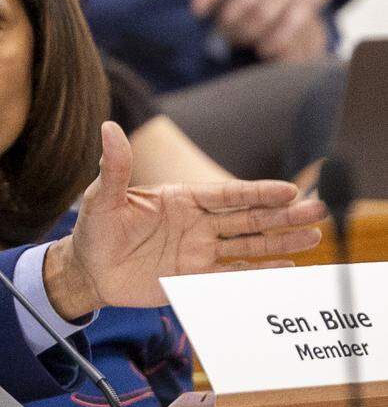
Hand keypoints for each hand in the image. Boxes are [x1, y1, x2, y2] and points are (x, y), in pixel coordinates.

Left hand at [44, 122, 325, 318]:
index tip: (288, 189)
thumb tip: (108, 127)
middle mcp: (196, 224)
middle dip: (282, 215)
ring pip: (247, 245)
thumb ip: (114, 167)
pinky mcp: (193, 279)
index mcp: (180, 200)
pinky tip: (285, 269)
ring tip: (314, 236)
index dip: (257, 192)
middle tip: (319, 210)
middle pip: (247, 218)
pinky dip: (258, 274)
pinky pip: (231, 276)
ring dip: (280, 242)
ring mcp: (197, 251)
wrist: (87, 269)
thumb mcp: (101, 197)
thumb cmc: (94, 229)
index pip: (226, 195)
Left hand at [191, 0, 337, 59]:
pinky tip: (262, 49)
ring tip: (234, 40)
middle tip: (217, 31)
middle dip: (228, 21)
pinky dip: (276, 40)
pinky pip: (291, 25)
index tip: (197, 10)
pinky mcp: (308, 2)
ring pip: (264, 16)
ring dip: (246, 33)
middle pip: (246, 1)